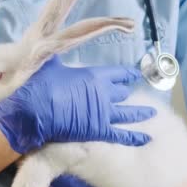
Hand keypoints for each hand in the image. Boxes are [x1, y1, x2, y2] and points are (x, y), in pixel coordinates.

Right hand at [0, 57, 155, 153]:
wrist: (34, 111)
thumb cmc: (41, 85)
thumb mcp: (50, 65)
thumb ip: (59, 58)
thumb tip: (55, 47)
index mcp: (94, 76)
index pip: (117, 73)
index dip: (127, 74)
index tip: (135, 74)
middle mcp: (103, 94)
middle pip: (122, 93)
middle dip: (127, 92)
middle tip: (133, 92)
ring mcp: (103, 114)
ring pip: (128, 113)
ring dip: (140, 113)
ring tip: (152, 112)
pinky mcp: (99, 131)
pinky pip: (122, 135)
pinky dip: (135, 137)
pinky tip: (147, 138)